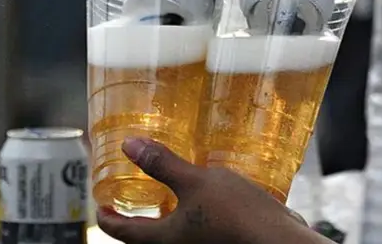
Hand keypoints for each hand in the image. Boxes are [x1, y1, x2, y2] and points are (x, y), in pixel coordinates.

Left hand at [97, 138, 323, 243]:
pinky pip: (197, 229)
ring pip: (174, 232)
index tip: (101, 203)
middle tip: (132, 192)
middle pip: (145, 236)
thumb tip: (129, 146)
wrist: (280, 242)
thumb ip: (162, 165)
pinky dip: (192, 213)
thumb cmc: (236, 215)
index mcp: (163, 239)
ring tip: (169, 187)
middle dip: (137, 214)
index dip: (106, 215)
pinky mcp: (221, 241)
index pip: (120, 231)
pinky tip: (206, 192)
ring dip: (167, 213)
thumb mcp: (196, 181)